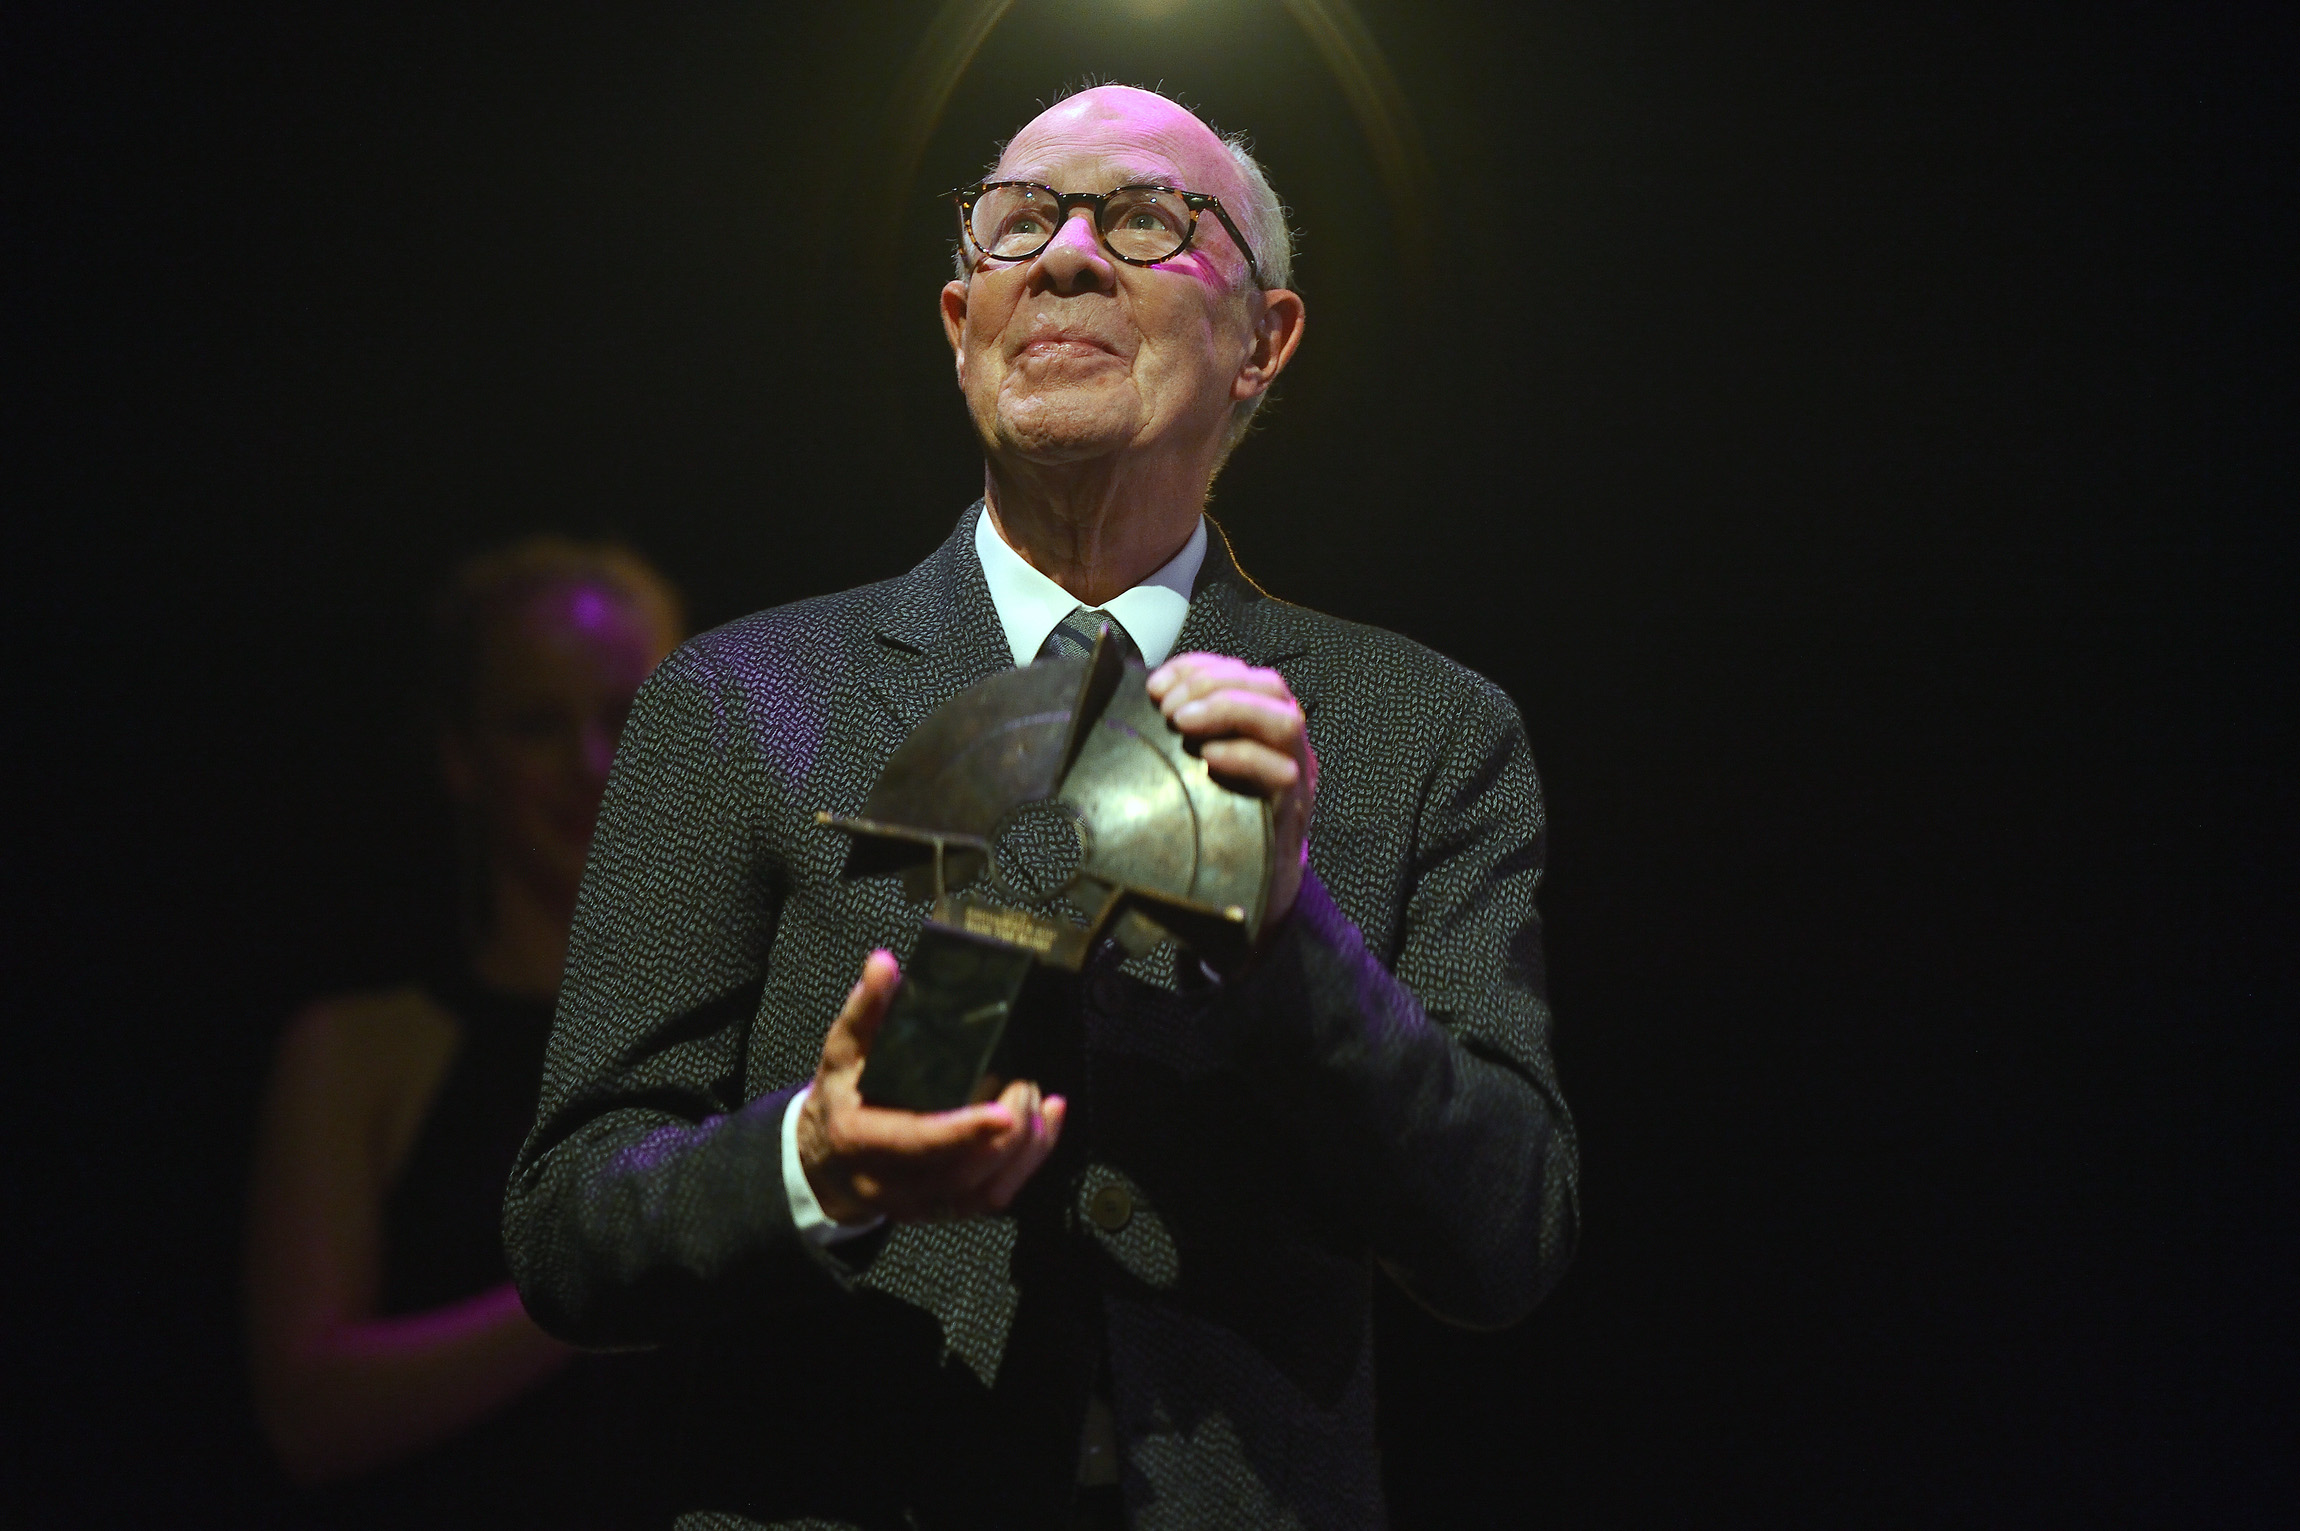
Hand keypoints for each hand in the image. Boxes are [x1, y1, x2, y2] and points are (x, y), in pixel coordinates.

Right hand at [796, 951, 1065, 1224]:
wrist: (824, 1162)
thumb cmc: (840, 1100)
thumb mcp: (843, 1051)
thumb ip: (866, 1008)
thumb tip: (884, 966)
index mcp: (862, 1138)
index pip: (917, 1142)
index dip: (963, 1132)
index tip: (1003, 1113)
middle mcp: (891, 1181)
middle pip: (963, 1173)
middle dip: (1009, 1133)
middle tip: (1026, 1086)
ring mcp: (921, 1203)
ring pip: (985, 1194)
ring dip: (1025, 1150)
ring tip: (1037, 1102)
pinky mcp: (946, 1209)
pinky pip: (994, 1200)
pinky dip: (1030, 1163)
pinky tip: (1045, 1125)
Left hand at [1147, 652, 1316, 928]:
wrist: (1253, 889)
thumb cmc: (1221, 821)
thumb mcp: (1203, 768)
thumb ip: (1188, 735)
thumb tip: (1143, 705)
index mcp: (1263, 725)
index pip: (1243, 674)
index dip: (1199, 668)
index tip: (1158, 683)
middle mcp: (1286, 744)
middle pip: (1268, 688)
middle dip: (1212, 685)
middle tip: (1169, 707)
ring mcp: (1296, 775)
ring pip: (1284, 721)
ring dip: (1229, 710)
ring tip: (1184, 722)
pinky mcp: (1291, 811)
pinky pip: (1280, 773)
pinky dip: (1243, 757)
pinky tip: (1208, 758)